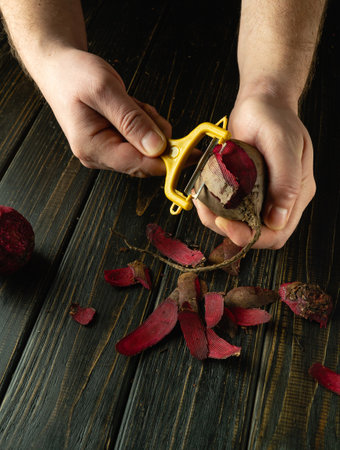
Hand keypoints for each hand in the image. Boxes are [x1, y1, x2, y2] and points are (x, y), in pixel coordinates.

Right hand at [35, 48, 171, 176]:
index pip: (138, 164)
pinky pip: (140, 140)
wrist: (59, 68)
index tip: (191, 152)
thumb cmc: (74, 75)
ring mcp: (106, 150)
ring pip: (145, 149)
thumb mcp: (105, 91)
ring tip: (130, 103)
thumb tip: (157, 148)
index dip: (167, 160)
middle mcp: (99, 156)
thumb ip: (132, 120)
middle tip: (144, 108)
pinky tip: (130, 106)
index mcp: (92, 148)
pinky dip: (143, 122)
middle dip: (155, 135)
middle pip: (144, 160)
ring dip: (148, 125)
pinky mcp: (112, 143)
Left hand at [194, 92, 315, 248]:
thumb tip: (277, 220)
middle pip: (256, 233)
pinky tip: (204, 195)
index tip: (225, 223)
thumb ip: (286, 181)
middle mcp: (279, 199)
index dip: (251, 236)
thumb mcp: (282, 144)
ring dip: (218, 219)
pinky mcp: (245, 190)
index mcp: (296, 193)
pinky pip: (230, 208)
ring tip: (203, 203)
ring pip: (240, 223)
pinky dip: (214, 206)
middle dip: (230, 230)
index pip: (277, 233)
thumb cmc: (274, 118)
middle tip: (209, 215)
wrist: (260, 104)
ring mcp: (261, 195)